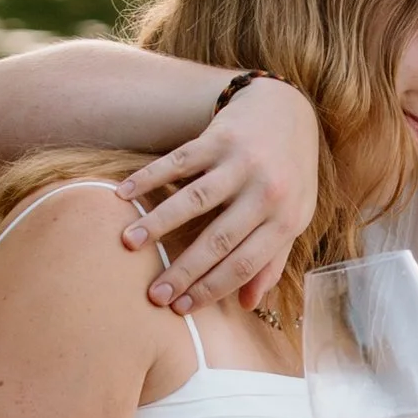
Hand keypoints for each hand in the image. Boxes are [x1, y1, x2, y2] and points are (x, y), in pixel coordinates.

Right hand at [116, 80, 319, 310]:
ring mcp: (242, 162)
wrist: (287, 110)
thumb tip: (250, 305)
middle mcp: (266, 192)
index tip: (180, 308)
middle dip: (182, 271)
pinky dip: (149, 177)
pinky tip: (124, 194)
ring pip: (194, 200)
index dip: (211, 289)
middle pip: (218, 240)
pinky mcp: (219, 137)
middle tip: (152, 294)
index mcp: (286, 219)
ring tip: (129, 243)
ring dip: (158, 223)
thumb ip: (273, 259)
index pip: (244, 264)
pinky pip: (179, 161)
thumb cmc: (289, 174)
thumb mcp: (293, 217)